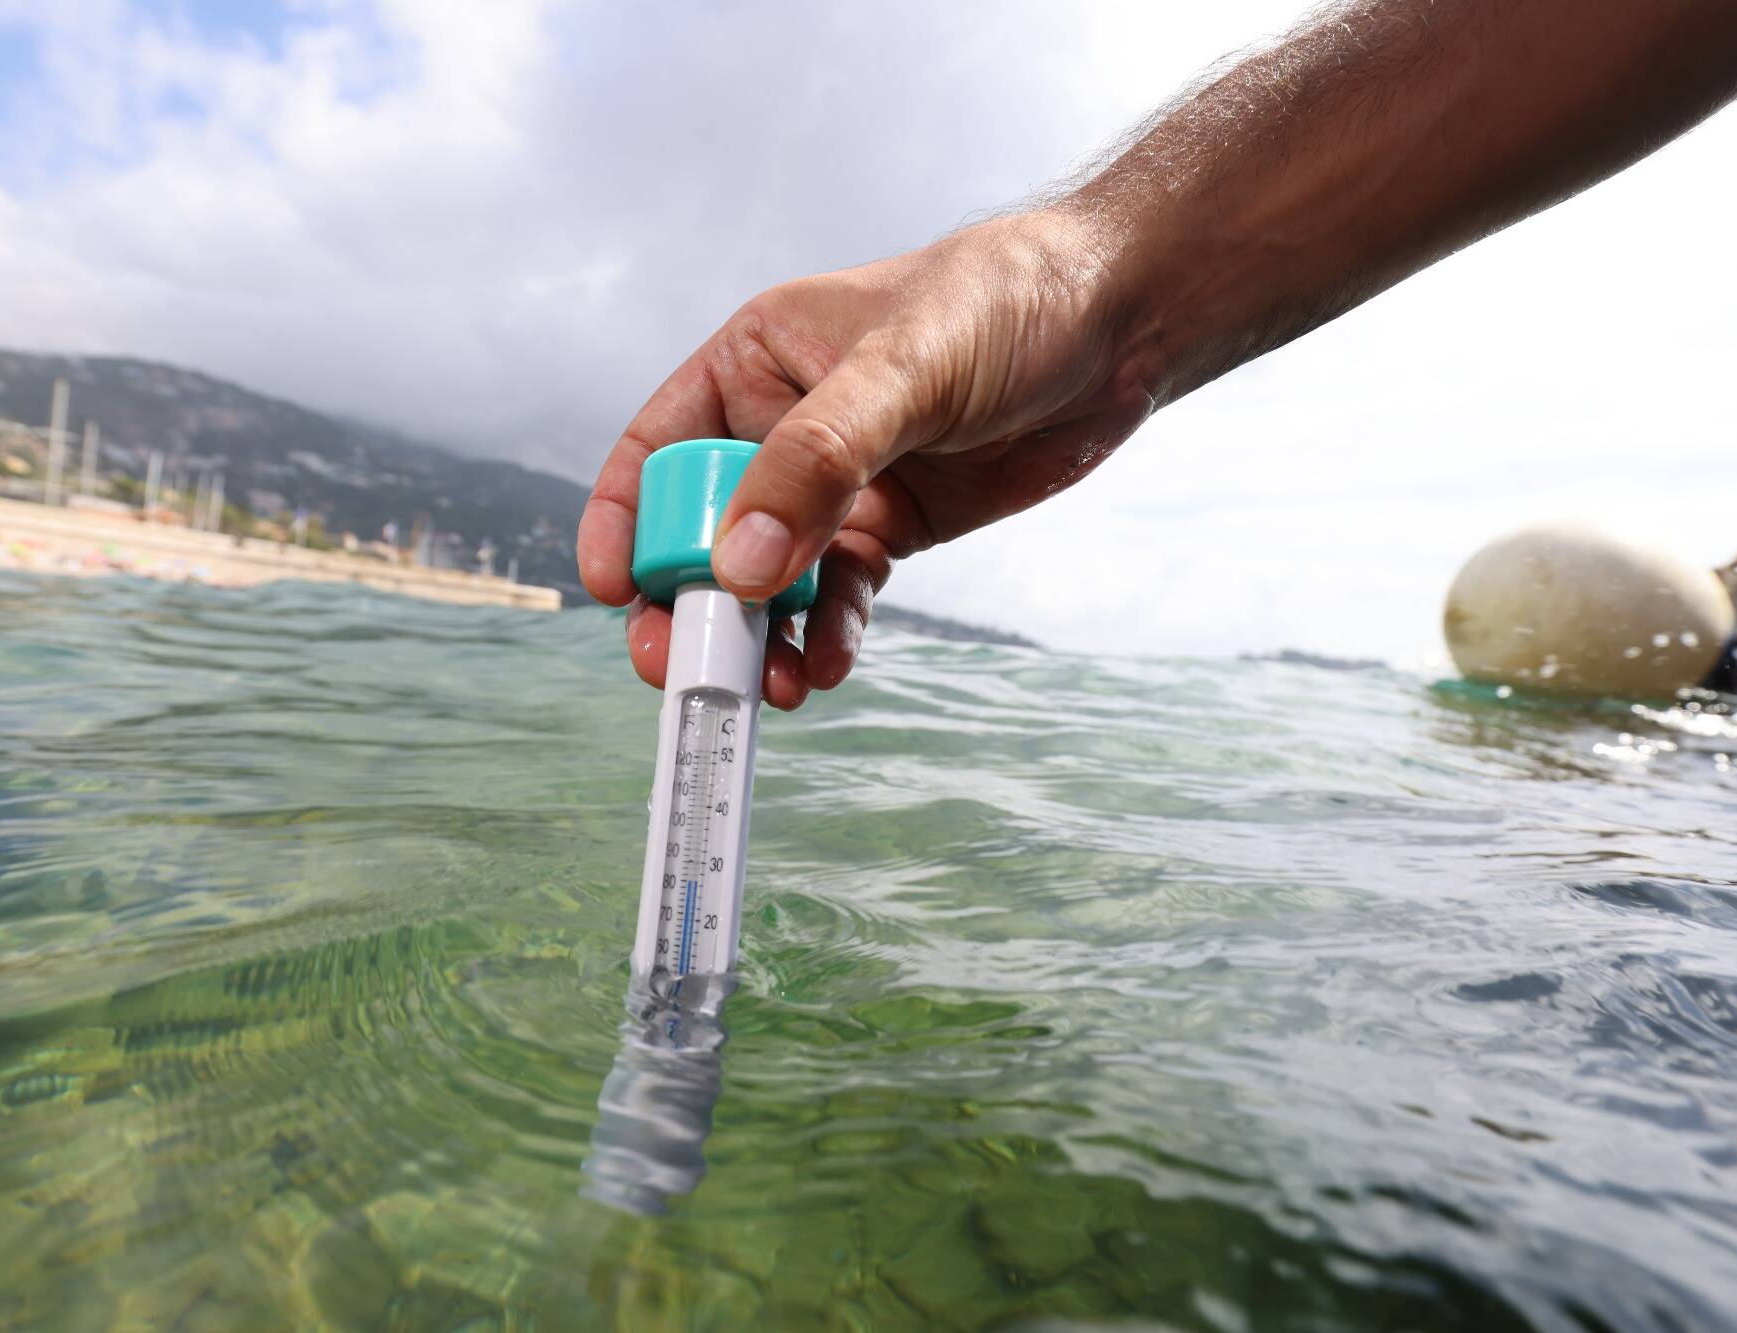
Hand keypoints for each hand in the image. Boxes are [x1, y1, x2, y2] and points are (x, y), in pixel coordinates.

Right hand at [576, 209, 1157, 708]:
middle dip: (691, 603)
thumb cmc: (1004, 302)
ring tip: (771, 686)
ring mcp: (836, 485)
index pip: (661, 451)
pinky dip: (826, 634)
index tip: (616, 590)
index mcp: (755, 364)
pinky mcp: (891, 527)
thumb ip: (818, 461)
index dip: (625, 520)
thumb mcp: (903, 369)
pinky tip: (827, 665)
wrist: (1120, 324)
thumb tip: (736, 565)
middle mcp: (781, 428)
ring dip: (760, 637)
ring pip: (769, 579)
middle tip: (685, 668)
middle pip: (704, 531)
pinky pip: (838, 595)